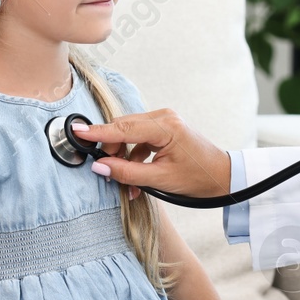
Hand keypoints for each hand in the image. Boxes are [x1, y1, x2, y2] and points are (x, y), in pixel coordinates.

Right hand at [71, 109, 229, 199]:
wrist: (222, 177)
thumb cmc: (198, 178)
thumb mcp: (161, 180)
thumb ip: (128, 172)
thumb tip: (100, 166)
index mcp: (165, 126)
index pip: (123, 128)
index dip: (98, 132)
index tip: (77, 132)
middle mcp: (163, 117)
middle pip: (123, 128)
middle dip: (111, 149)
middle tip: (105, 170)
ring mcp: (164, 121)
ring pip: (129, 133)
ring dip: (122, 156)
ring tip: (125, 181)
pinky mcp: (164, 129)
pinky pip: (138, 138)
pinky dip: (133, 156)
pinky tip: (134, 178)